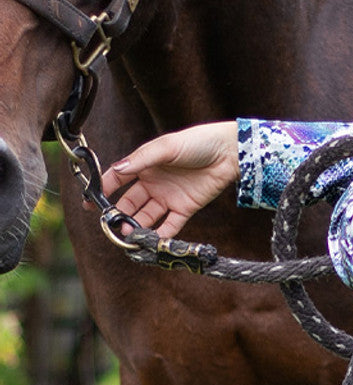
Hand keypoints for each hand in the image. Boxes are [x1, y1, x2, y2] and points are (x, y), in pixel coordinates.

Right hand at [103, 121, 239, 237]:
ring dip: (136, 227)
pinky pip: (169, 226)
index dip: (102, 191)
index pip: (117, 180)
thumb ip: (141, 160)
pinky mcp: (185, 208)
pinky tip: (150, 242)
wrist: (229, 152)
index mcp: (145, 165)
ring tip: (128, 236)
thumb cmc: (198, 142)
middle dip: (118, 215)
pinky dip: (160, 235)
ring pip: (146, 217)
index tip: (89, 205)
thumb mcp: (166, 147)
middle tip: (110, 227)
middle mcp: (153, 183)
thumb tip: (115, 171)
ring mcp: (168, 197)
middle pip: (130, 204)